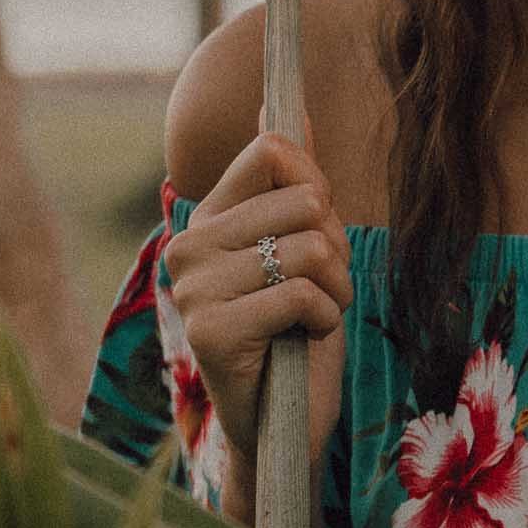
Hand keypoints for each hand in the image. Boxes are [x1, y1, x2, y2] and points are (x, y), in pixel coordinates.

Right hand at [162, 124, 352, 473]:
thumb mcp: (305, 249)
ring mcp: (194, 288)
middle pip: (306, 199)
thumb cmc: (297, 334)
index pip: (273, 149)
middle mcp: (190, 245)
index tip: (318, 232)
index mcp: (210, 218)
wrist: (282, 424)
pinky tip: (302, 341)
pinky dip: (325, 320)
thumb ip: (294, 182)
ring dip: (336, 288)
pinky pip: (303, 294)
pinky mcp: (211, 330)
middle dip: (337, 248)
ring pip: (311, 247)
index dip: (319, 187)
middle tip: (317, 289)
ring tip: (312, 316)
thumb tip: (282, 104)